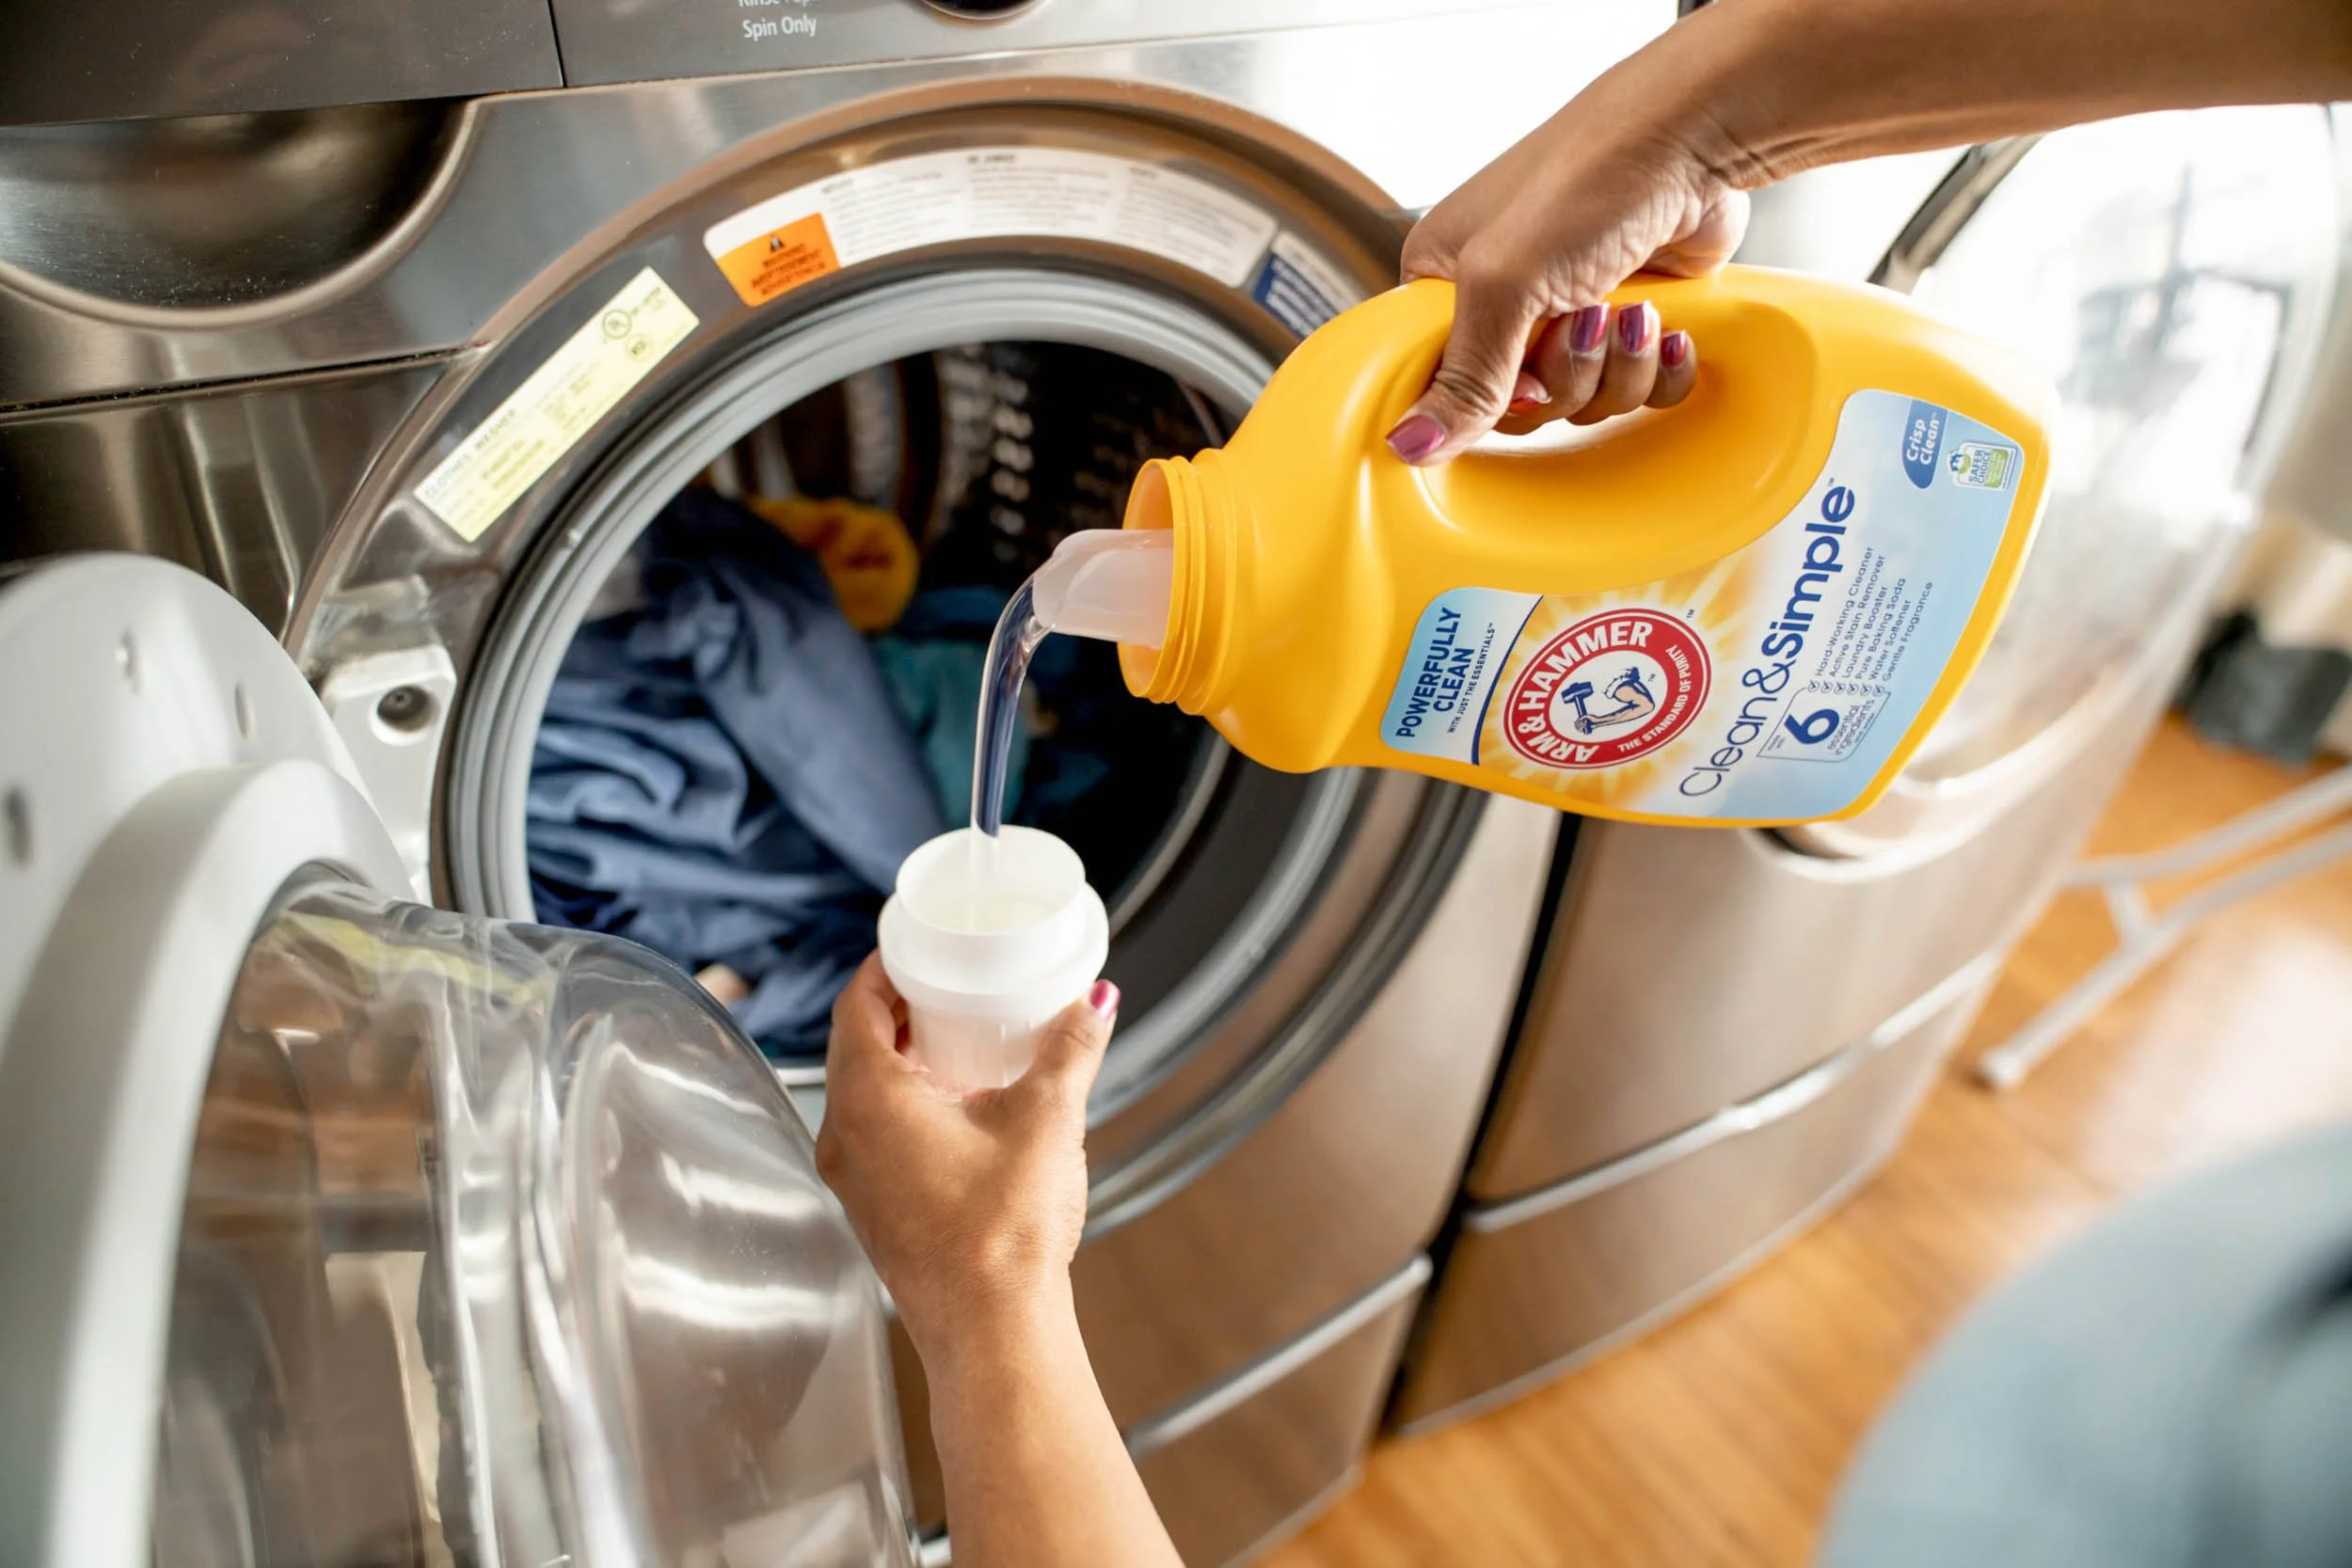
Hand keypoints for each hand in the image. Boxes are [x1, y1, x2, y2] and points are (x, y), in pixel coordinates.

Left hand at [815, 955, 1118, 1360]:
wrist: (993, 1333)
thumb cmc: (1003, 1233)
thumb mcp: (1046, 1119)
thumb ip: (1070, 1050)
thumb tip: (1095, 1002)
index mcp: (867, 1099)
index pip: (856, 1004)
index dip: (883, 967)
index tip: (916, 948)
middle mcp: (845, 1137)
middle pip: (856, 1047)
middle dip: (899, 1011)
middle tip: (947, 985)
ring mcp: (855, 1180)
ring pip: (863, 1095)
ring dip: (903, 1061)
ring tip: (959, 1042)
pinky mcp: (875, 1212)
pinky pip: (876, 1136)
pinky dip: (906, 1106)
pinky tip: (960, 1110)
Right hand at [1384, 68, 1747, 464]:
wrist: (1696, 136)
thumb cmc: (1587, 182)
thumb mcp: (1504, 285)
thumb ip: (1462, 378)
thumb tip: (1405, 448)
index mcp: (1445, 283)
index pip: (1441, 386)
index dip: (1488, 400)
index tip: (1522, 382)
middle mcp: (1503, 299)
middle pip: (1521, 406)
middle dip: (1567, 376)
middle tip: (1588, 318)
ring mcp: (1568, 310)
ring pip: (1583, 403)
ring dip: (1619, 369)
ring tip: (1636, 311)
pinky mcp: (1629, 320)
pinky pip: (1638, 391)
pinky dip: (1660, 370)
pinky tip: (1670, 328)